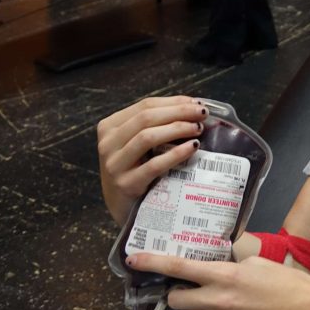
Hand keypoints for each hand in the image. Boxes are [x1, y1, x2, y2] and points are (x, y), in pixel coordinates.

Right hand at [97, 96, 205, 224]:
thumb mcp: (139, 145)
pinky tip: (192, 148)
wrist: (124, 207)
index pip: (144, 106)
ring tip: (198, 129)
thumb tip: (193, 108)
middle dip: (178, 112)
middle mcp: (108, 143)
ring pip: (147, 137)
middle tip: (202, 114)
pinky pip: (154, 165)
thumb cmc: (138, 170)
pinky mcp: (126, 184)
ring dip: (177, 129)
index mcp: (110, 127)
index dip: (173, 102)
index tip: (197, 103)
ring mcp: (114, 165)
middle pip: (146, 118)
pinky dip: (176, 153)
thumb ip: (157, 126)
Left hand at [126, 252, 309, 309]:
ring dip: (194, 309)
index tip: (134, 259)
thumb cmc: (286, 283)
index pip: (179, 268)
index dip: (153, 263)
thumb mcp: (255, 263)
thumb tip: (209, 266)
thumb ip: (228, 265)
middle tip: (194, 287)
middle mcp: (219, 301)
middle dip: (181, 292)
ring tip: (215, 302)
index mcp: (226, 276)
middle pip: (177, 299)